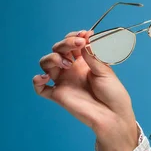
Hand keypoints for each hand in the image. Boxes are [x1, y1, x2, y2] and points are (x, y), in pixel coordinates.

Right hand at [33, 30, 138, 150]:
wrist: (113, 115)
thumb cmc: (113, 93)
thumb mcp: (105, 70)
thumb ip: (93, 56)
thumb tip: (85, 40)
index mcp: (85, 60)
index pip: (73, 43)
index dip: (75, 37)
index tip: (85, 35)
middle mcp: (72, 68)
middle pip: (58, 49)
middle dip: (65, 43)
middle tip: (78, 44)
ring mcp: (63, 81)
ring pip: (46, 63)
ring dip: (53, 58)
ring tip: (67, 63)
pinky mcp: (57, 94)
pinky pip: (40, 87)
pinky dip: (37, 81)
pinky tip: (44, 77)